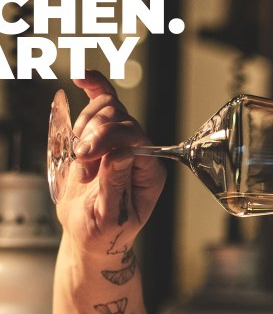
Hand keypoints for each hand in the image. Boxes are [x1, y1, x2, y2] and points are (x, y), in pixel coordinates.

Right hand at [56, 71, 165, 255]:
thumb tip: (119, 155)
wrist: (91, 235)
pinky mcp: (103, 135)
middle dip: (95, 135)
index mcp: (150, 171)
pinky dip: (93, 88)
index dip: (109, 139)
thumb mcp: (111, 218)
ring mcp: (122, 140)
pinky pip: (103, 102)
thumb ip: (116, 185)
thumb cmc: (105, 232)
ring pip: (107, 109)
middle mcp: (141, 152)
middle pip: (121, 119)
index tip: (86, 156)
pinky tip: (82, 78)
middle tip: (82, 162)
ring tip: (81, 159)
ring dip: (86, 128)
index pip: (136, 138)